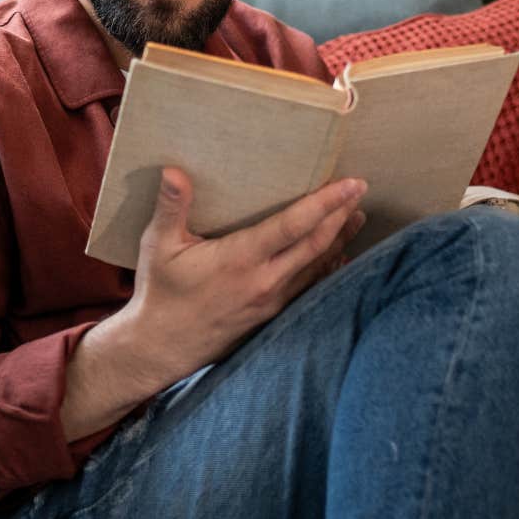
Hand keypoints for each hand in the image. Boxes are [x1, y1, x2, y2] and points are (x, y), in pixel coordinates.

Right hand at [60, 168, 365, 441]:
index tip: (351, 183)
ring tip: (357, 215)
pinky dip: (326, 267)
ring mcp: (271, 301)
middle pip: (316, 244)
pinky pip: (308, 286)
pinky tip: (337, 256)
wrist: (160, 347)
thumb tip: (173, 171)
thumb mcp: (158, 245)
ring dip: (339, 239)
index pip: (293, 226)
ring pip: (316, 266)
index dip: (325, 202)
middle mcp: (263, 281)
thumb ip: (170, 206)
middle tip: (359, 190)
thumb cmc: (159, 292)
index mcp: (240, 259)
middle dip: (341, 215)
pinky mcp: (270, 314)